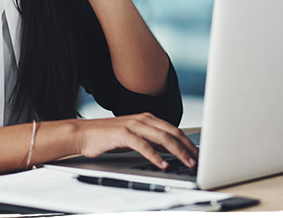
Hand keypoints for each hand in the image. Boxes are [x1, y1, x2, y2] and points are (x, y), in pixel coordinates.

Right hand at [75, 113, 198, 168]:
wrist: (84, 133)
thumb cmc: (108, 136)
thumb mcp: (134, 136)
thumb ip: (150, 139)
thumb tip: (169, 149)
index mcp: (146, 118)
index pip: (173, 129)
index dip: (188, 141)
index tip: (198, 153)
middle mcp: (142, 119)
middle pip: (171, 132)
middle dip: (187, 147)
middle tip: (198, 160)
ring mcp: (132, 125)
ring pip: (161, 137)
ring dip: (177, 151)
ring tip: (187, 162)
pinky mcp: (122, 134)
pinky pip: (143, 145)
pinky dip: (155, 155)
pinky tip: (162, 164)